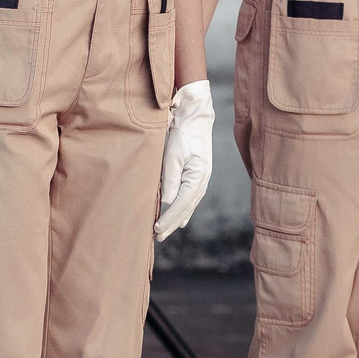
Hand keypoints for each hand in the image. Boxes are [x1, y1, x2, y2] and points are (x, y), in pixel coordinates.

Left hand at [156, 80, 213, 241]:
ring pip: (188, 206)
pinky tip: (180, 219)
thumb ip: (171, 177)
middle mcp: (202, 182)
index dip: (169, 218)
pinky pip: (190, 199)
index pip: (182, 204)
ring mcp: (201, 180)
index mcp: (197, 177)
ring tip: (165, 232)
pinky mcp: (197, 176)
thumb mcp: (174, 154)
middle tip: (157, 237)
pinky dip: (183, 211)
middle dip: (171, 224)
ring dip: (177, 220)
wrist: (195, 120)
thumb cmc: (183, 134)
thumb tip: (168, 202)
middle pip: (186, 209)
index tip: (157, 228)